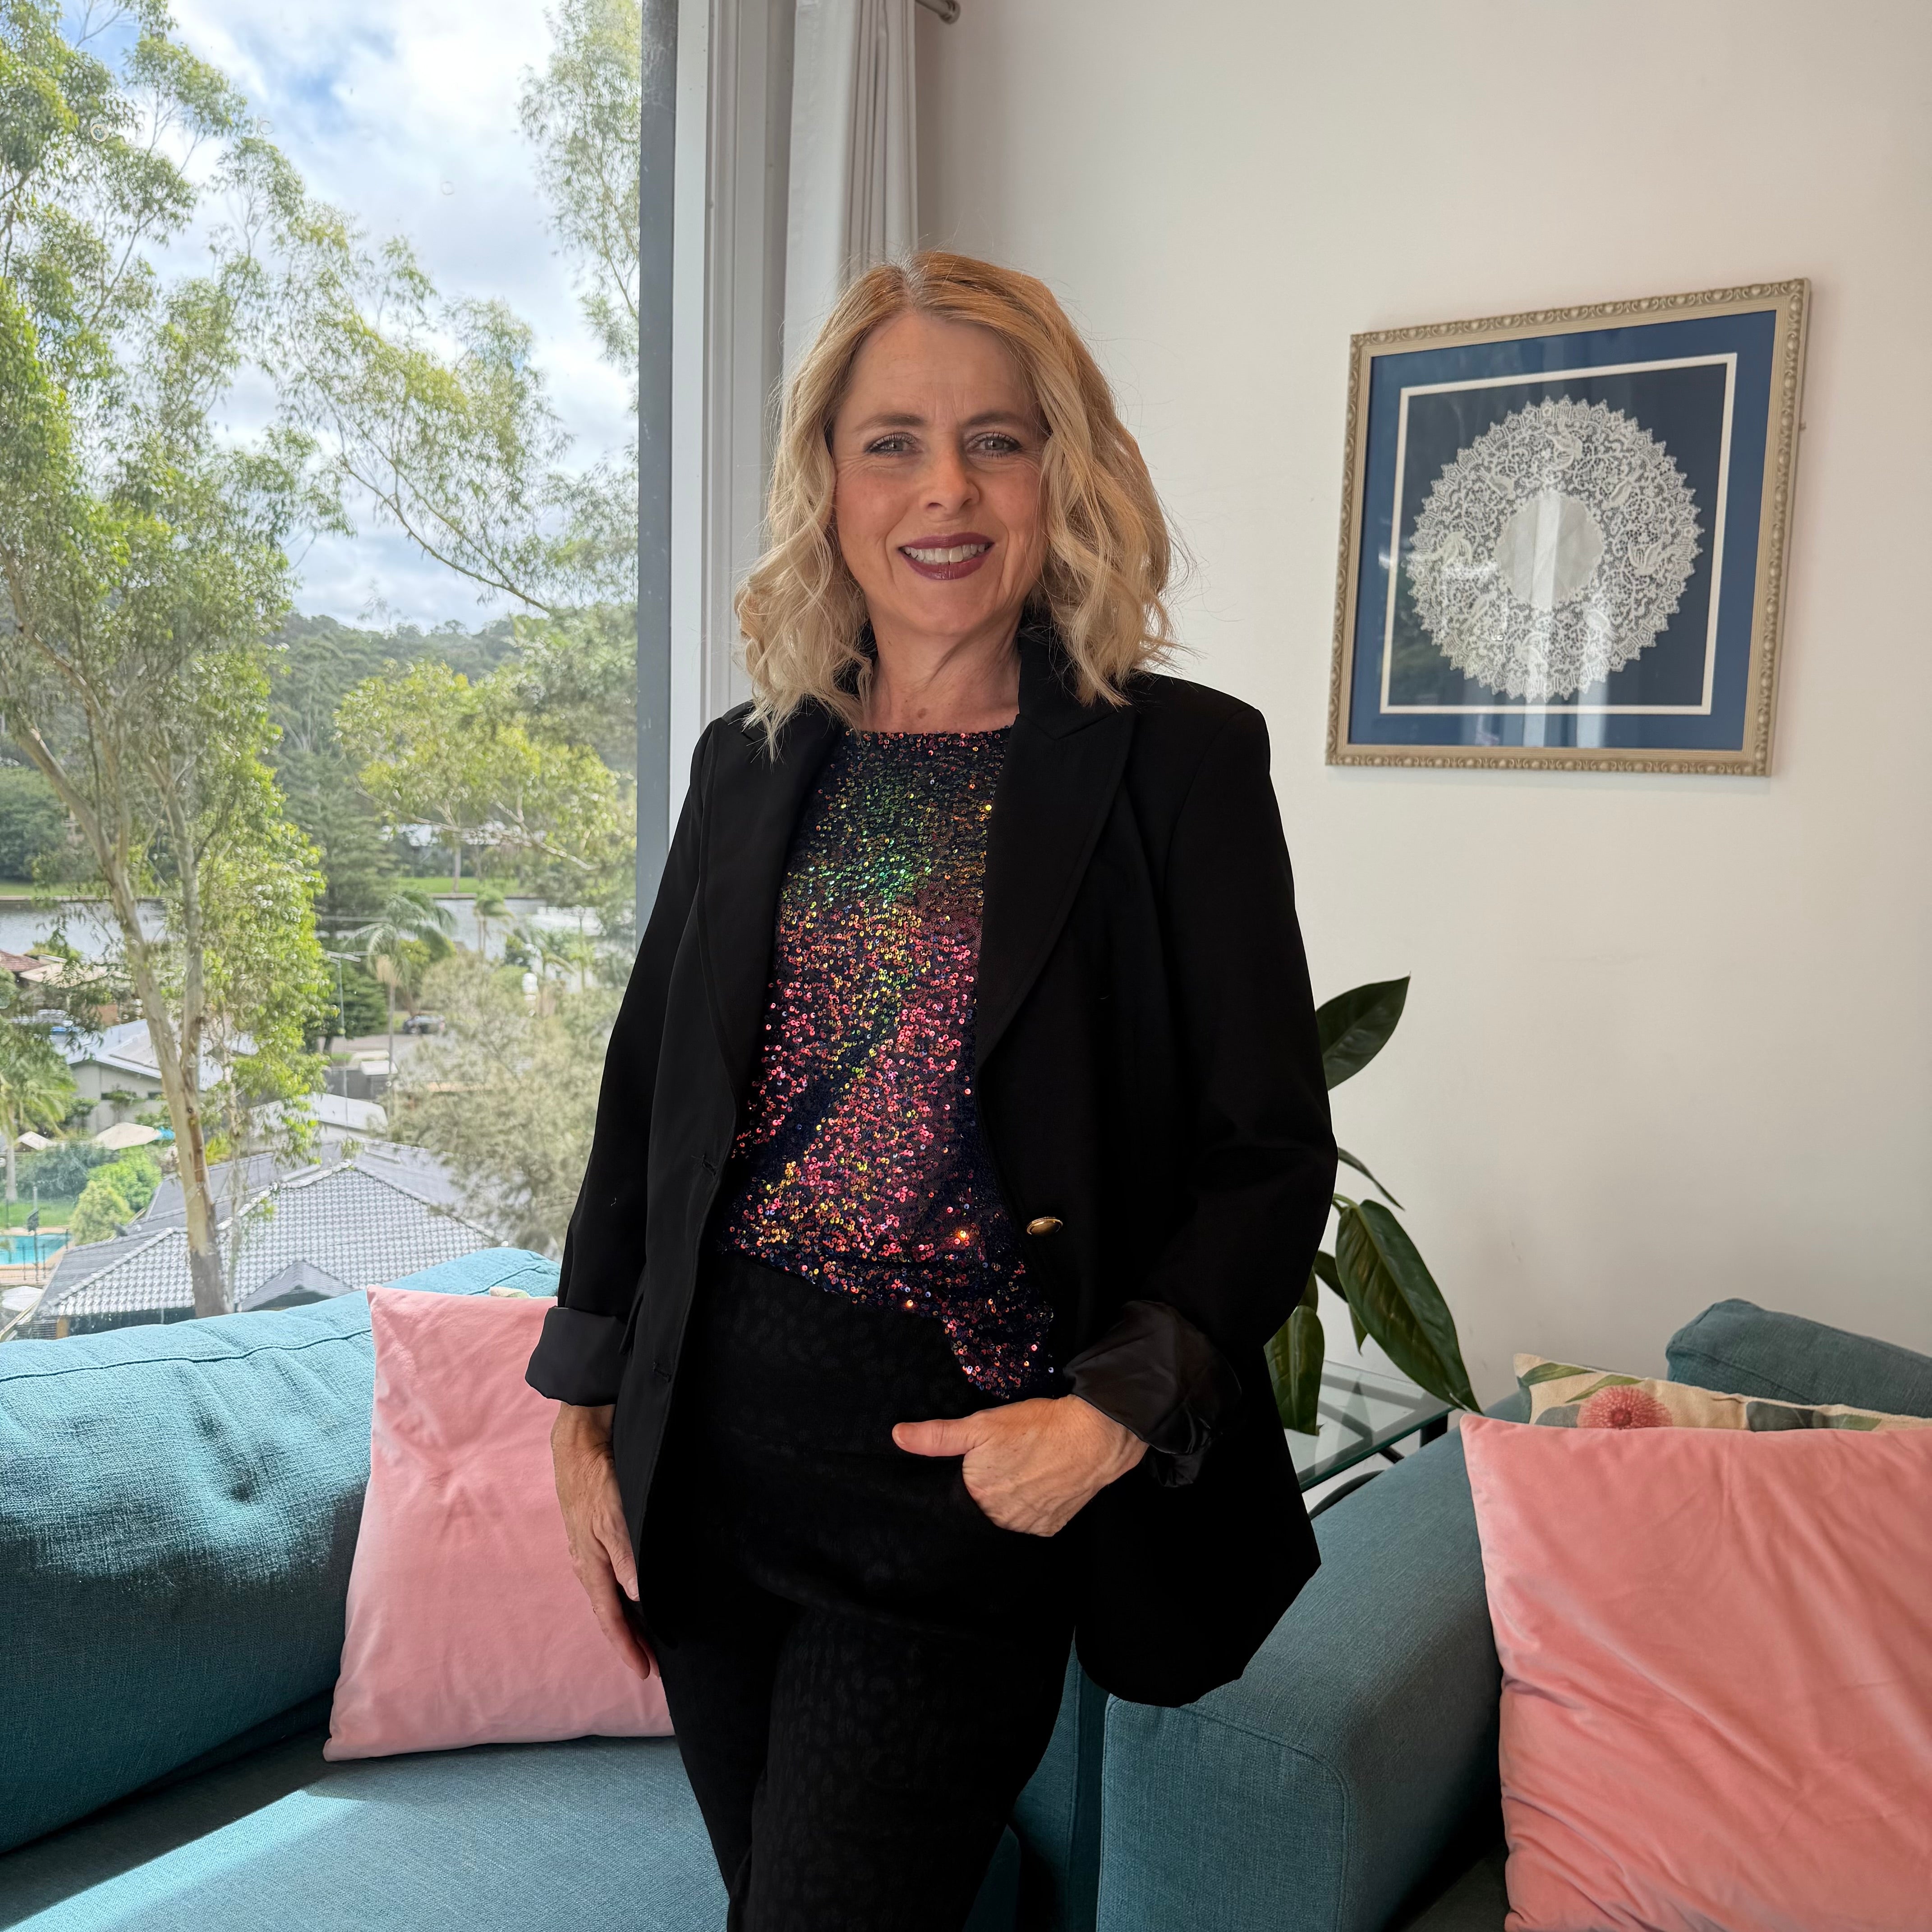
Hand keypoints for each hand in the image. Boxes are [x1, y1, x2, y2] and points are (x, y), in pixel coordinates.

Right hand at [550, 1403, 654, 1680]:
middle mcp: (586, 1563)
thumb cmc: (596, 1477)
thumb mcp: (614, 1515)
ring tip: (646, 1639)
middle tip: (653, 1666)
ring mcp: (587, 1550)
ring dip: (626, 1621)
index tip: (646, 1672)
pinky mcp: (592, 1536)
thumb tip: (638, 1596)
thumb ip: (625, 1554)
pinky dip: (620, 1597)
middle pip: (609, 1613)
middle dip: (630, 1641)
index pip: (611, 1616)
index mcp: (590, 1564)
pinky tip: (632, 1597)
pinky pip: (606, 1578)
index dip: (628, 1645)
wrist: (579, 1443)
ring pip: (608, 1597)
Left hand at [892, 1395, 1146, 1536]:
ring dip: (1008, 1501)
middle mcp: (1002, 1520)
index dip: (963, 1482)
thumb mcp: (981, 1425)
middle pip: (983, 1510)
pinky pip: (1032, 1520)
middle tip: (1001, 1465)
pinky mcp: (1052, 1526)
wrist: (1093, 1435)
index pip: (958, 1500)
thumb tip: (897, 1436)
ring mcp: (1029, 1526)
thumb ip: (937, 1436)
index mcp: (978, 1497)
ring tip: (1020, 1471)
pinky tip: (1037, 1483)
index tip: (974, 1466)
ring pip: (1007, 1517)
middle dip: (986, 1493)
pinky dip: (1032, 1506)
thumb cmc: (1035, 1425)